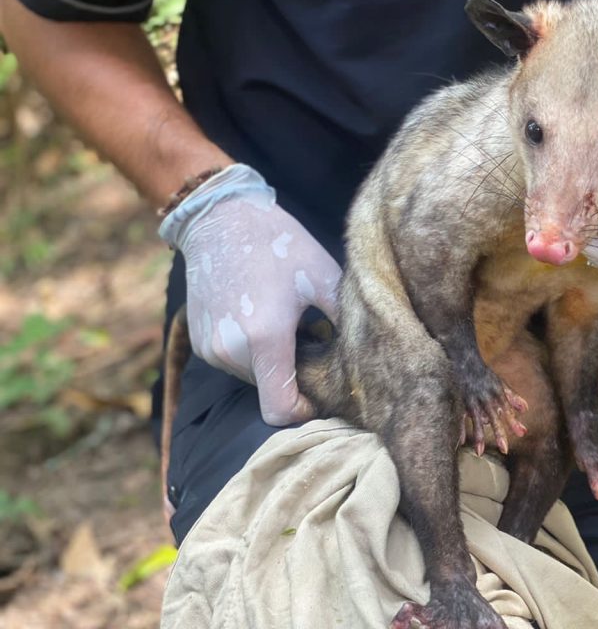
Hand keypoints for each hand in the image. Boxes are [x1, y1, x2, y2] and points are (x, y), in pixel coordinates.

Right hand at [159, 165, 341, 424]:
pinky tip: (262, 315)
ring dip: (272, 362)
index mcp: (266, 338)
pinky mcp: (198, 341)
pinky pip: (233, 362)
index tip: (321, 393)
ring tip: (286, 321)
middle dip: (293, 377)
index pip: (279, 410)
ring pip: (251, 378)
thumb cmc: (279, 243)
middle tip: (310, 339)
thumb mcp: (324, 277)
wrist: (220, 217)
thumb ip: (345, 321)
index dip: (304, 411)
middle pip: (269, 392)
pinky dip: (251, 351)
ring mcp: (210, 348)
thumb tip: (367, 355)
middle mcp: (231, 350)